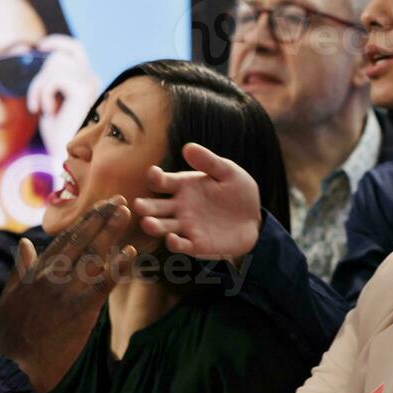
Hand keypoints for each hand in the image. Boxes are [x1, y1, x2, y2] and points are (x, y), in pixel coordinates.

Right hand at [0, 198, 135, 392]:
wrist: (16, 367)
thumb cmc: (13, 336)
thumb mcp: (9, 297)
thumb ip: (21, 269)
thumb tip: (25, 244)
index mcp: (35, 272)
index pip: (64, 240)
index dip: (84, 222)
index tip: (100, 208)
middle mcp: (51, 276)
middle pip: (81, 240)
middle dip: (101, 218)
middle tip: (120, 201)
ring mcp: (66, 291)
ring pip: (93, 255)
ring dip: (112, 232)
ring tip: (127, 214)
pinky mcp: (80, 309)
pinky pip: (104, 282)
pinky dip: (118, 265)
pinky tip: (130, 251)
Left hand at [29, 35, 99, 158]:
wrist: (67, 158)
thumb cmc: (59, 137)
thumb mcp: (52, 103)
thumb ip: (50, 82)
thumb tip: (42, 59)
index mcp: (87, 82)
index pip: (75, 49)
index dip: (57, 42)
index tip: (40, 46)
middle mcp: (93, 79)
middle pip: (59, 56)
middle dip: (40, 78)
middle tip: (35, 105)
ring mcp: (90, 83)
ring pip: (55, 64)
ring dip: (40, 87)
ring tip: (42, 110)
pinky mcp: (84, 89)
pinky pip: (54, 77)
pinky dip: (44, 94)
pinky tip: (48, 112)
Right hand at [132, 142, 262, 260]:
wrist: (254, 219)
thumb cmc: (238, 192)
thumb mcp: (228, 172)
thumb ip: (209, 162)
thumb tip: (188, 147)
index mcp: (183, 186)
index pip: (162, 181)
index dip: (155, 177)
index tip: (154, 173)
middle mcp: (179, 207)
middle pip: (155, 206)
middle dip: (145, 206)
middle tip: (138, 205)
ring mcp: (186, 226)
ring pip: (163, 227)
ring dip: (153, 226)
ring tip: (148, 223)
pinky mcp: (196, 244)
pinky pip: (181, 245)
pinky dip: (174, 244)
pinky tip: (173, 239)